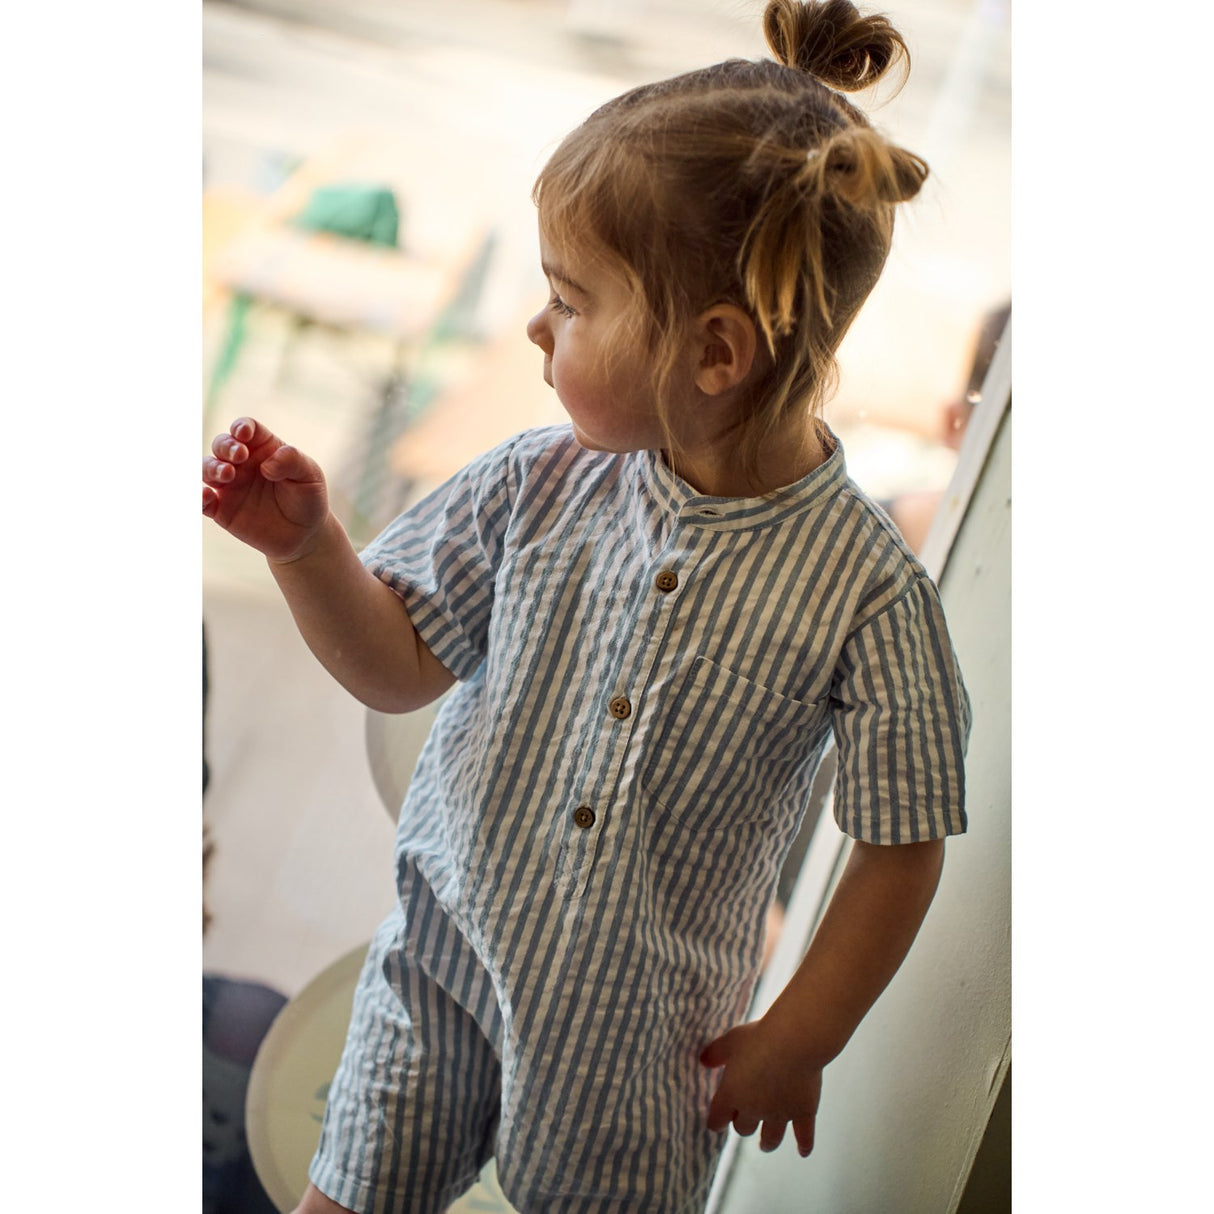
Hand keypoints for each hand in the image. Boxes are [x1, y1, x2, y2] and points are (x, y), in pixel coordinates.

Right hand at [202, 417, 330, 562]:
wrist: (304, 535)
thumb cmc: (308, 499)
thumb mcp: (310, 476)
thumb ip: (293, 461)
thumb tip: (266, 465)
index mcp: (263, 448)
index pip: (247, 429)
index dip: (242, 427)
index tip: (244, 433)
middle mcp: (242, 463)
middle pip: (222, 444)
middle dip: (226, 446)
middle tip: (240, 456)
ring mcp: (229, 485)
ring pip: (207, 468)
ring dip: (211, 467)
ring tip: (227, 475)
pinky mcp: (221, 509)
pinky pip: (202, 500)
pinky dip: (198, 496)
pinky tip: (207, 497)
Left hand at [700, 1017, 823, 1156]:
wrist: (794, 1042)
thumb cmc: (759, 1037)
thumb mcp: (731, 1040)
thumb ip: (715, 1053)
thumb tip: (703, 1061)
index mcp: (732, 1094)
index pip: (717, 1119)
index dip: (716, 1121)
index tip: (716, 1123)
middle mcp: (754, 1110)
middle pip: (743, 1128)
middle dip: (743, 1125)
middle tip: (745, 1122)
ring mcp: (780, 1114)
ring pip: (771, 1137)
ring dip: (767, 1142)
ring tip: (765, 1145)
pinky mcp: (803, 1112)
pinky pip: (804, 1135)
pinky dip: (804, 1144)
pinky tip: (804, 1152)